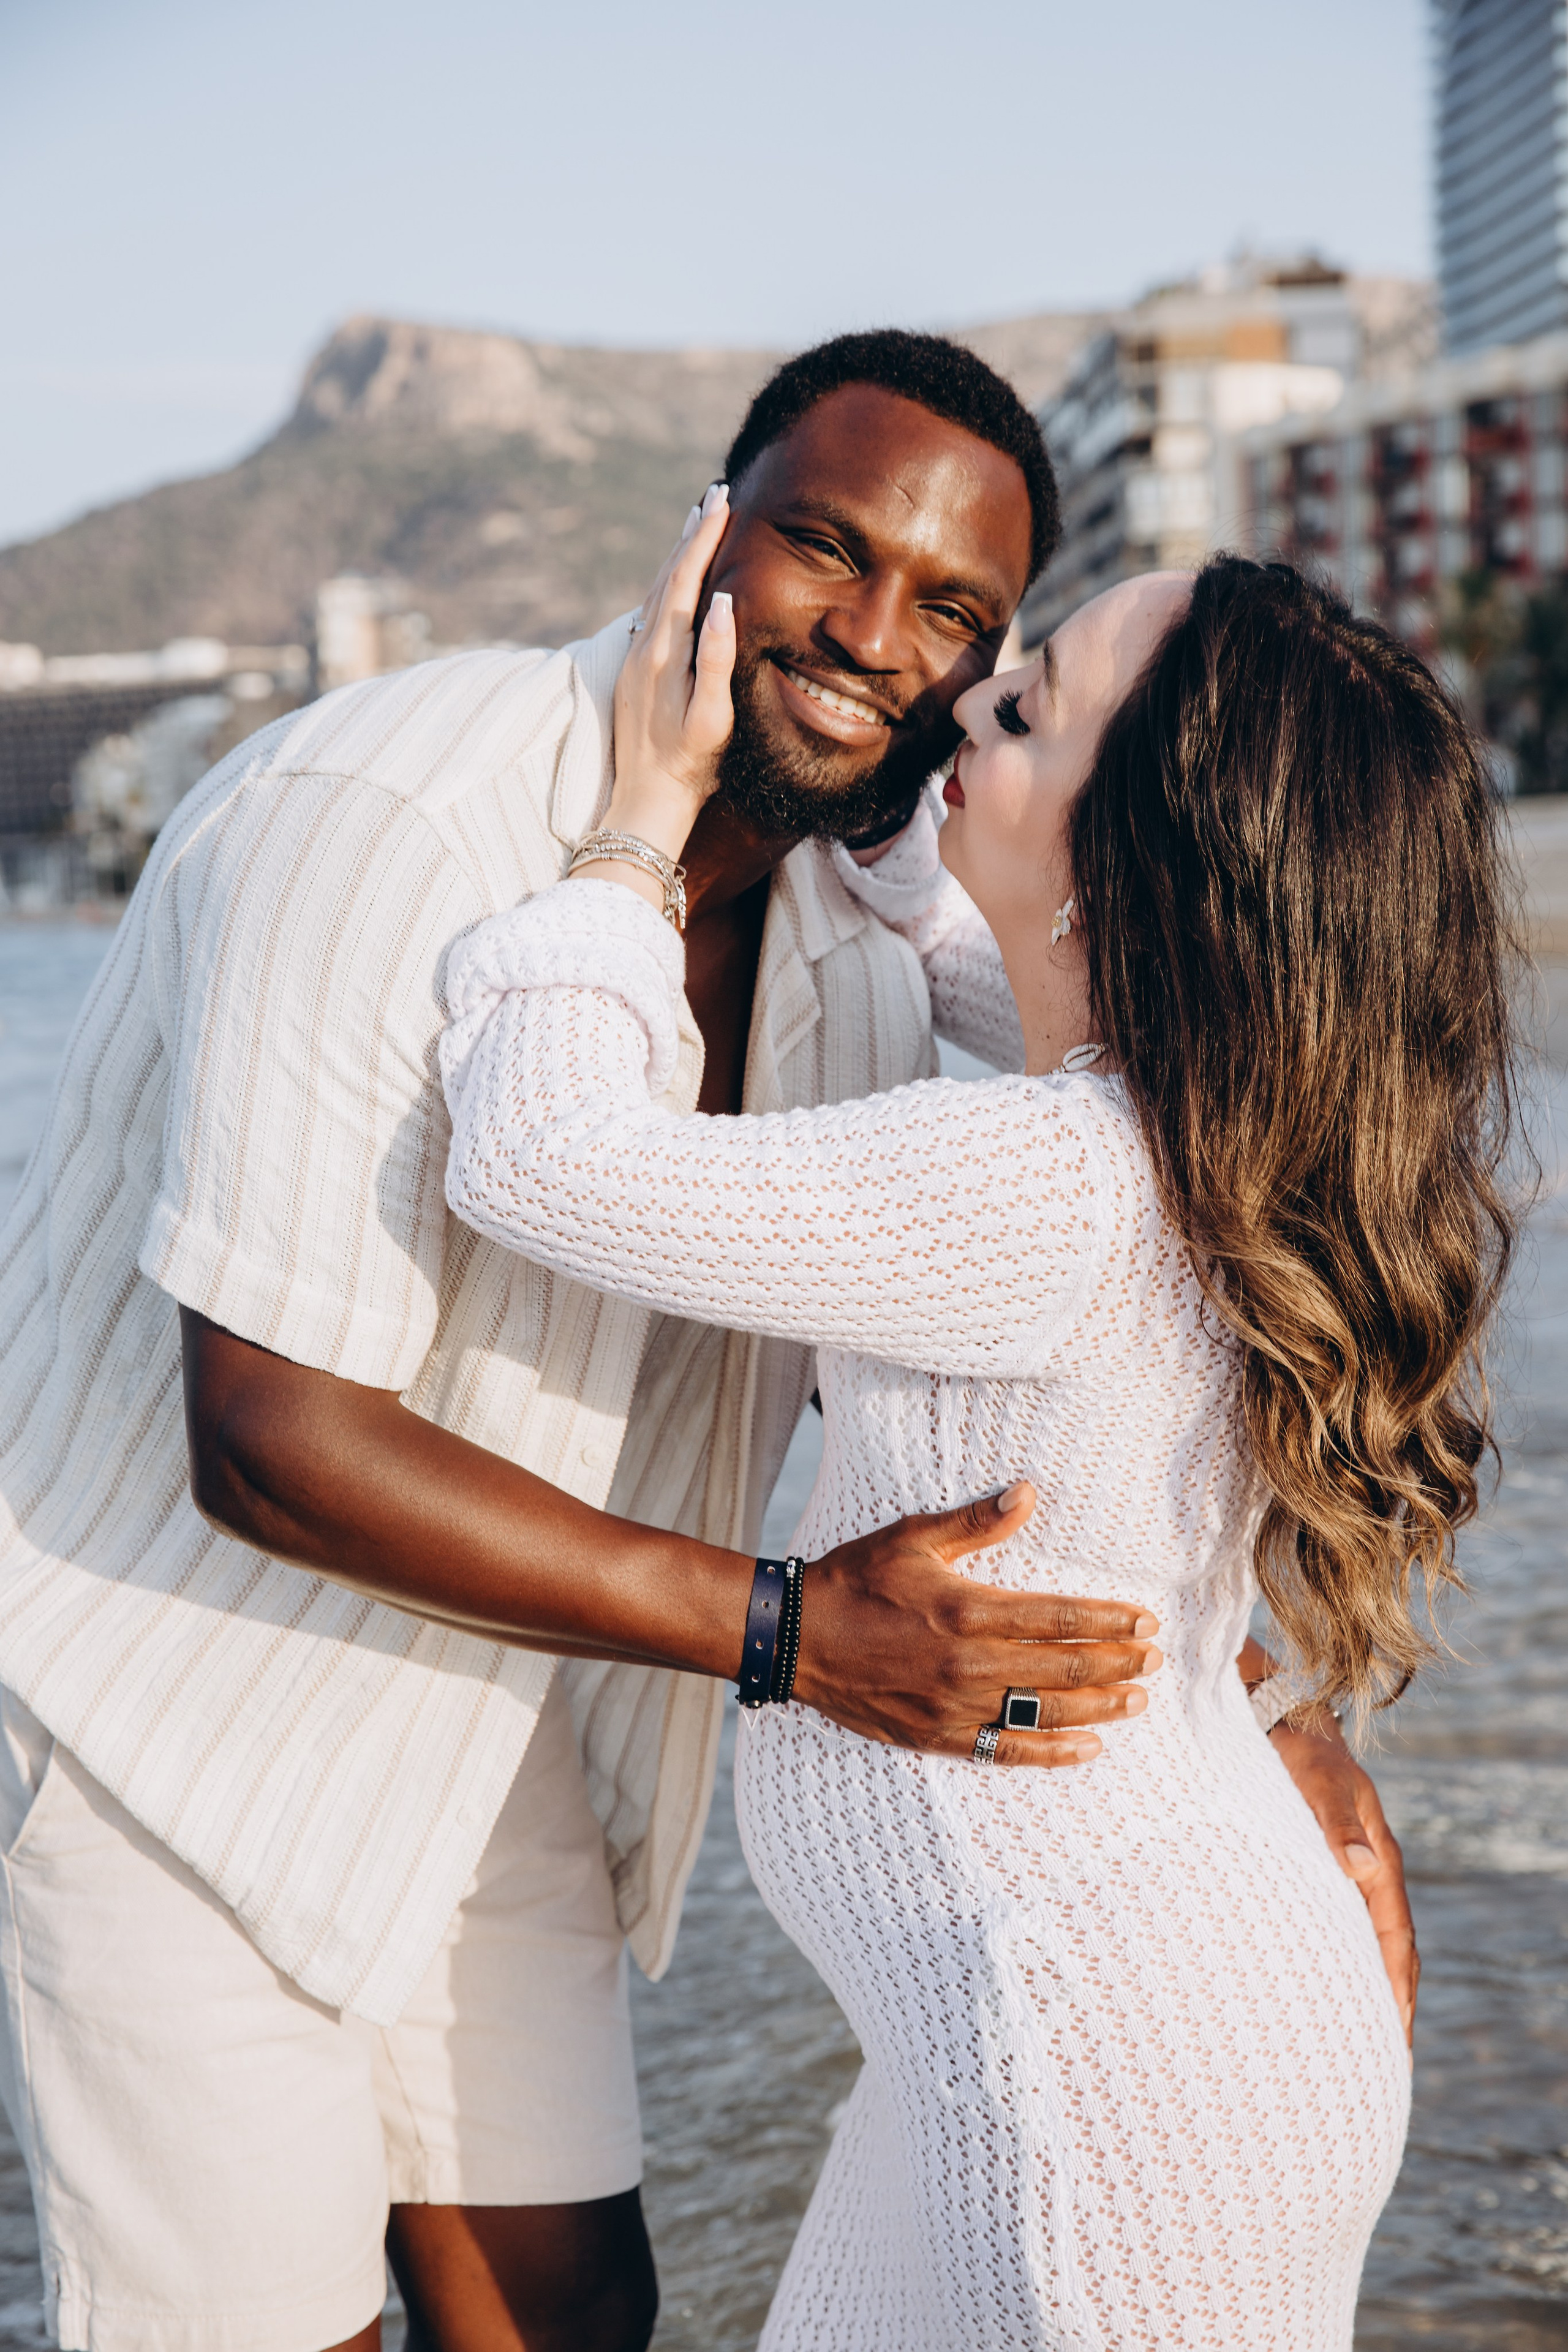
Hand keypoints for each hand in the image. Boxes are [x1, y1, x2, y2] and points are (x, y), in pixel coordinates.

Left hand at [605, 483, 736, 865]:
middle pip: (667, 578)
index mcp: (664, 654)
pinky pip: (650, 613)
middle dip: (691, 536)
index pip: (686, 581)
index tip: (720, 501)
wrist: (646, 802)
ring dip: (677, 556)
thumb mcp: (711, 719)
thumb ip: (717, 660)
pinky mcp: (634, 673)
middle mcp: (643, 650)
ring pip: (655, 593)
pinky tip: (676, 581)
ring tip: (696, 525)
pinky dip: (666, 585)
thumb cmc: (689, 766)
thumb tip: (724, 603)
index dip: (704, 539)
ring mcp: (635, 660)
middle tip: (713, 497)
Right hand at [794, 1483, 1161, 1768]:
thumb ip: (976, 1521)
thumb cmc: (854, 1581)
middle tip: (1155, 1659)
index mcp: (966, 1609)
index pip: (1057, 1618)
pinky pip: (1007, 1751)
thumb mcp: (912, 1537)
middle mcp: (967, 1663)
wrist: (794, 1639)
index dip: (1108, 1620)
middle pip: (1062, 1669)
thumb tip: (1028, 1493)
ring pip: (1044, 1713)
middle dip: (1117, 1664)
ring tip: (1137, 1701)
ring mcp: (954, 1705)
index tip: (1146, 1620)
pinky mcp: (937, 1736)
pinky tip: (1088, 1749)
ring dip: (1098, 1707)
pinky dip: (1052, 1752)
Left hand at [1269, 1713, 1418, 2045]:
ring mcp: (1346, 1871)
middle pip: (1390, 1946)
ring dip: (1369, 1984)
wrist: (1280, 1722)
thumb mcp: (1317, 1782)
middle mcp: (1367, 1869)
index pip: (1395, 1933)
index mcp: (1376, 1857)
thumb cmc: (1297, 1752)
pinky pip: (1341, 1924)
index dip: (1396, 1981)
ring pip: (1365, 1938)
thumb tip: (1359, 1868)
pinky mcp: (1321, 1868)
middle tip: (1391, 2055)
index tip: (1398, 2028)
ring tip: (1363, 2035)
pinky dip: (1344, 1958)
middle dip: (1394, 1999)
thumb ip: (1334, 1823)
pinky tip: (1326, 1982)